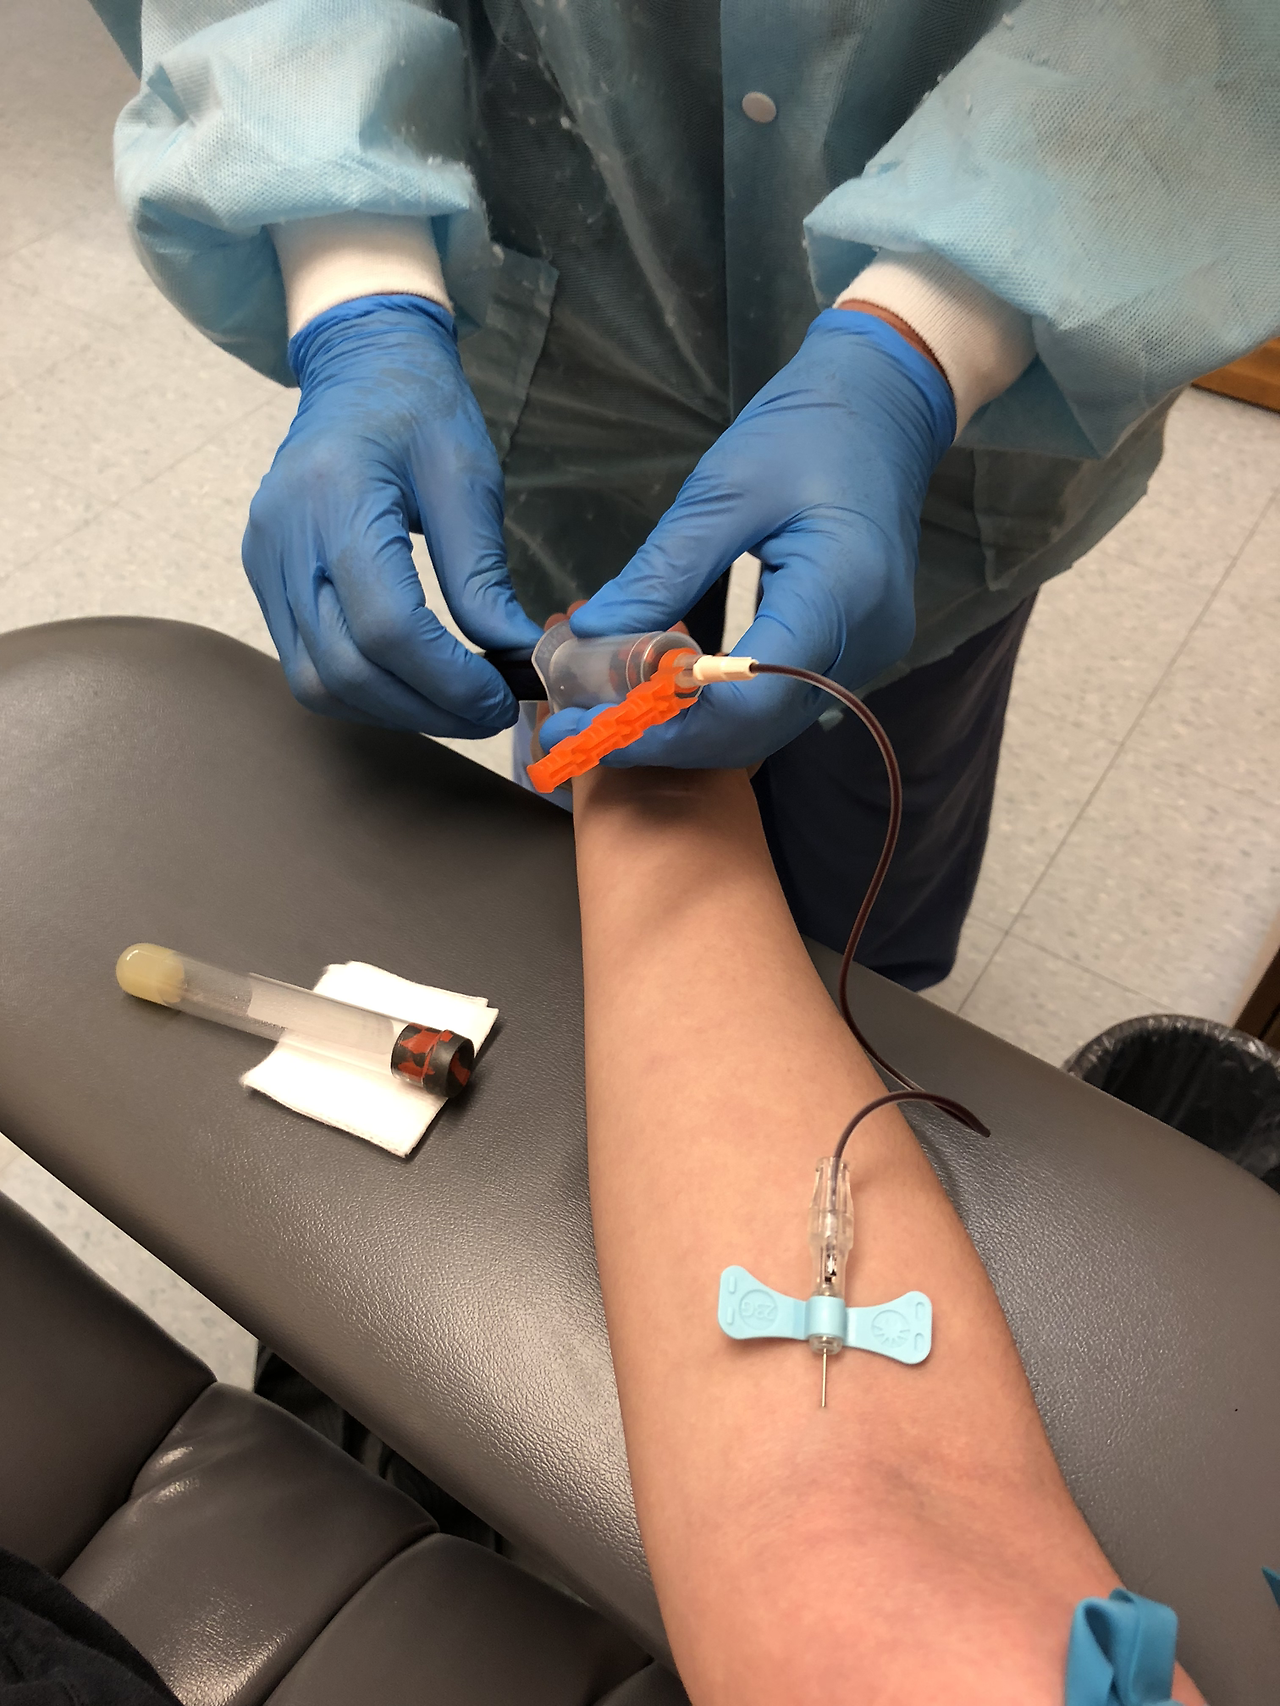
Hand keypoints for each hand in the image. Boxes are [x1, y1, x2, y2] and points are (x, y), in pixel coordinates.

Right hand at [243, 295, 540, 735]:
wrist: (358, 366)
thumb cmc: (419, 408)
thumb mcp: (467, 476)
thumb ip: (481, 572)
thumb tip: (513, 654)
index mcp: (337, 495)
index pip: (386, 625)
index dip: (446, 679)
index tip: (499, 697)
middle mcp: (284, 533)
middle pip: (345, 667)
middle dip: (425, 707)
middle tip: (487, 713)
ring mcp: (264, 559)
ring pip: (317, 681)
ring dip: (392, 711)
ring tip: (454, 706)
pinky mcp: (263, 576)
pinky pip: (303, 665)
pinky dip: (362, 692)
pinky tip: (413, 685)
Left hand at [538, 309, 954, 768]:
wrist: (885, 408)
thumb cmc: (810, 430)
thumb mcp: (725, 488)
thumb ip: (661, 570)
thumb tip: (591, 634)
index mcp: (840, 593)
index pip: (749, 698)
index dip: (667, 726)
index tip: (591, 724)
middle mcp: (863, 643)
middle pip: (755, 730)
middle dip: (664, 739)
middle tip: (580, 727)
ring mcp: (864, 656)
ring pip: (764, 727)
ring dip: (685, 728)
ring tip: (608, 712)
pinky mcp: (849, 654)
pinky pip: (776, 701)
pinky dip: (714, 705)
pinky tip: (661, 690)